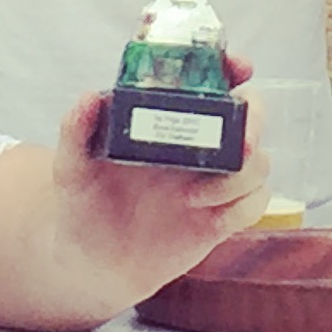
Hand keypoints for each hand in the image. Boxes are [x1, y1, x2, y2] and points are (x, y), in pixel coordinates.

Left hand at [47, 77, 270, 297]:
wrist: (95, 263)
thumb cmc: (83, 205)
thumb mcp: (72, 167)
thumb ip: (75, 131)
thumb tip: (90, 96)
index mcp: (167, 121)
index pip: (212, 81)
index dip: (233, 69)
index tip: (240, 69)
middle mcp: (197, 144)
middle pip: (251, 114)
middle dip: (255, 122)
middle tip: (241, 143)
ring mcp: (214, 180)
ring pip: (259, 162)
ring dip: (240, 176)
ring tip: (194, 197)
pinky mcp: (222, 216)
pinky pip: (257, 202)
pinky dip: (242, 207)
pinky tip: (208, 217)